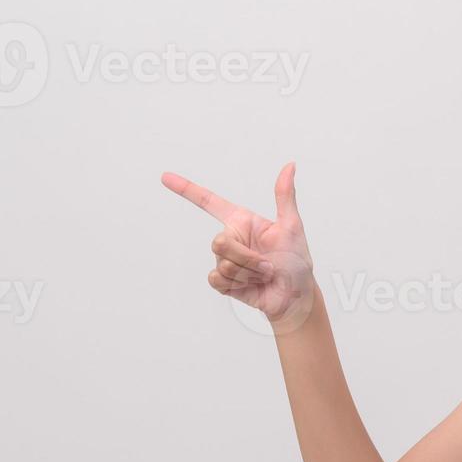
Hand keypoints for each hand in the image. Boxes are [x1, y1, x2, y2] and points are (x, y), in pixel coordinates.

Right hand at [160, 161, 315, 332]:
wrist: (295, 296)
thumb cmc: (296, 261)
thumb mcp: (292, 226)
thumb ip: (285, 196)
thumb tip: (290, 165)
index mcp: (242, 221)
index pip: (209, 202)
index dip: (186, 189)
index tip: (165, 177)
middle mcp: (230, 238)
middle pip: (218, 242)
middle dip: (246, 256)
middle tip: (267, 265)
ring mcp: (224, 260)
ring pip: (221, 263)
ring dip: (248, 272)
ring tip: (264, 275)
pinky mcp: (223, 281)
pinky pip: (217, 279)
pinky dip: (238, 284)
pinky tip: (251, 285)